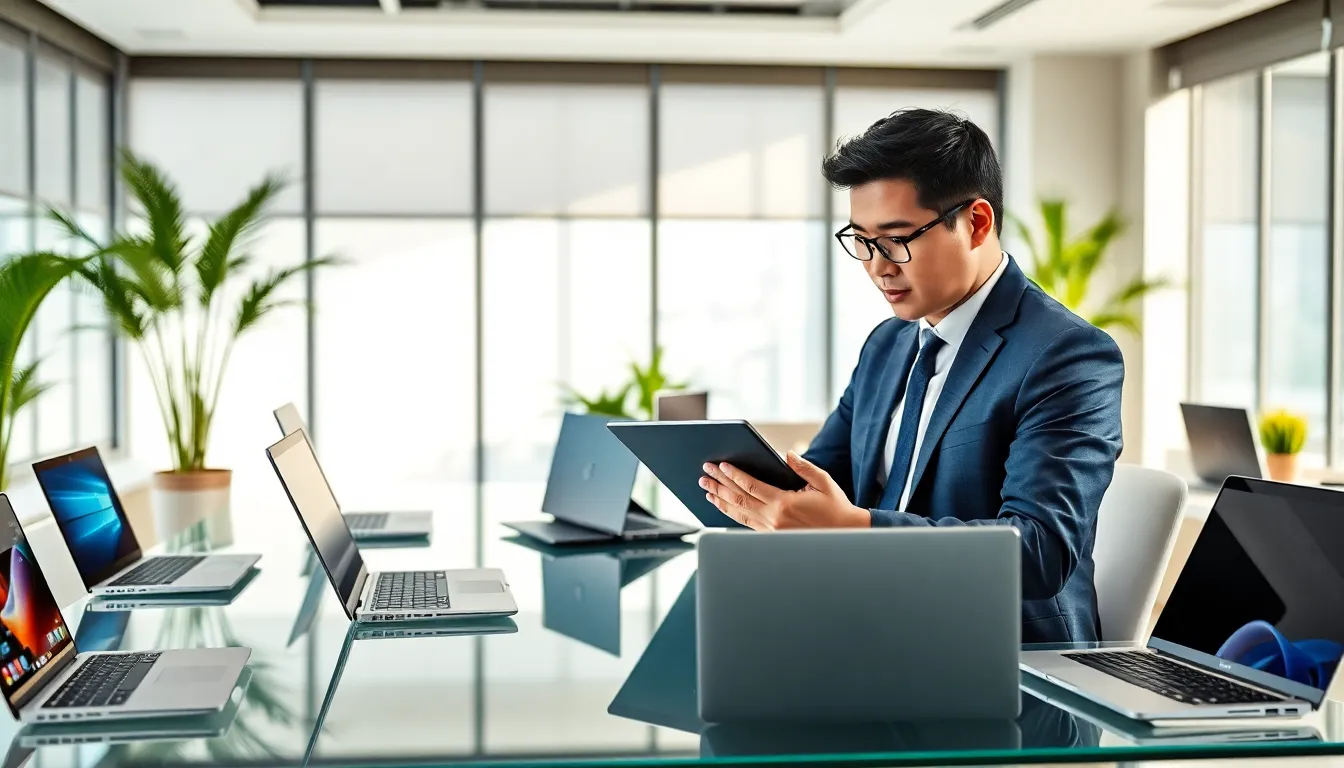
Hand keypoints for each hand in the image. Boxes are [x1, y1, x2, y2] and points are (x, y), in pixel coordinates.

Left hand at [699, 452, 869, 529]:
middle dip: (719, 485)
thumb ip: (803, 467)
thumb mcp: (823, 482)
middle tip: (704, 474)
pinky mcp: (771, 536)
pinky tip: (723, 505)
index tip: (721, 465)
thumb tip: (787, 454)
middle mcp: (773, 519)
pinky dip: (731, 513)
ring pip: (739, 514)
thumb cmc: (835, 507)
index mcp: (784, 504)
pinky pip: (746, 523)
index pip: (751, 487)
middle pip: (739, 500)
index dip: (734, 475)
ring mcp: (771, 531)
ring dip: (721, 500)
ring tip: (707, 490)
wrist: (845, 534)